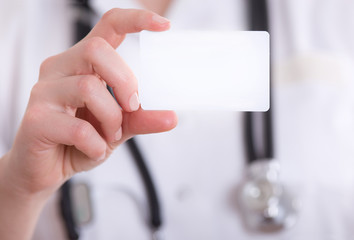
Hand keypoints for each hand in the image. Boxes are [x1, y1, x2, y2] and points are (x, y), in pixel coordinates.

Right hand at [2, 8, 176, 197]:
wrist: (45, 170)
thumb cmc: (78, 141)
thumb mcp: (117, 127)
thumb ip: (141, 118)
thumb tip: (171, 116)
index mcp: (82, 63)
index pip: (108, 26)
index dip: (136, 20)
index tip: (164, 26)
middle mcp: (60, 69)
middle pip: (96, 50)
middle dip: (124, 82)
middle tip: (132, 107)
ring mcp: (44, 92)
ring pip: (88, 87)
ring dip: (111, 119)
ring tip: (109, 136)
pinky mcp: (35, 119)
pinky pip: (78, 128)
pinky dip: (96, 144)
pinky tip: (93, 150)